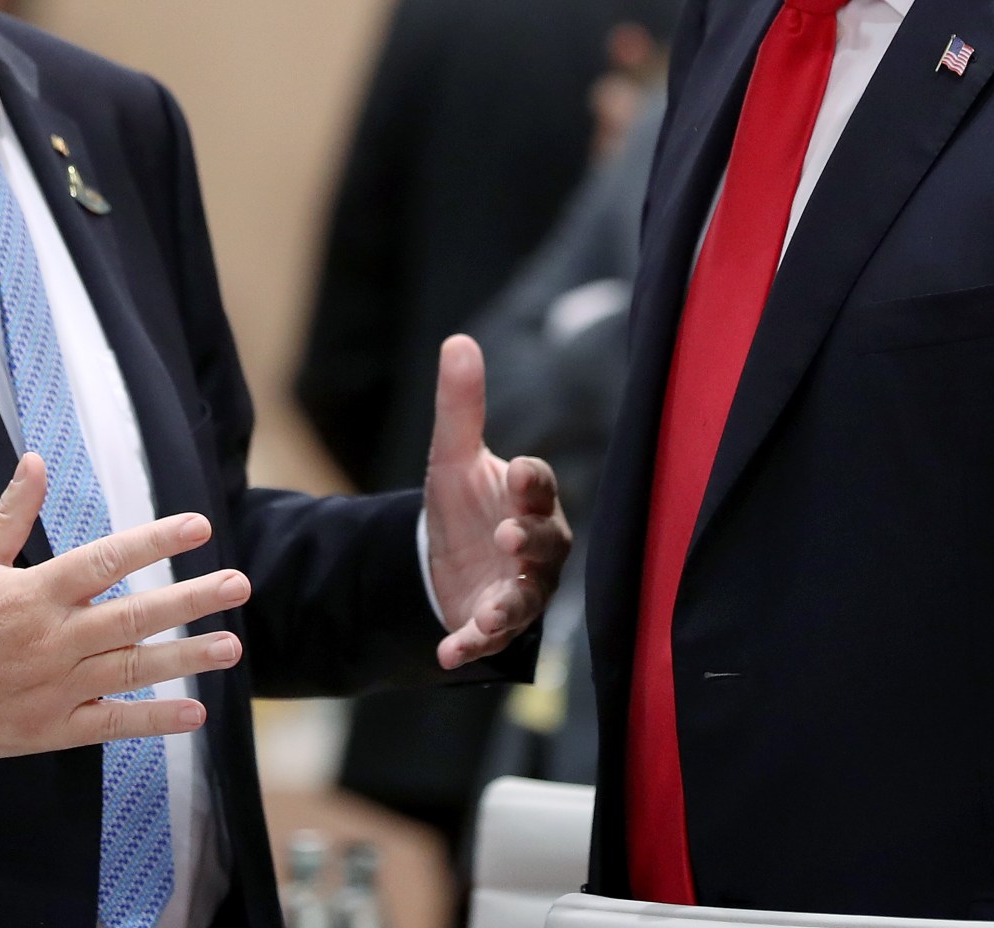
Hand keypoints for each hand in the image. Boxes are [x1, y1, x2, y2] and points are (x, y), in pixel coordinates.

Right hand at [0, 452, 250, 758]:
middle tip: (238, 586)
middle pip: (134, 616)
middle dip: (190, 599)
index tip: (199, 526)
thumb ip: (10, 514)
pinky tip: (194, 715)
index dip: (156, 542)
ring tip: (230, 648)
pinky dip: (154, 721)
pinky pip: (112, 725)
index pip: (107, 560)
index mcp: (33, 594)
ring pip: (132, 670)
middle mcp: (51, 640)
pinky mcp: (52, 728)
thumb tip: (36, 461)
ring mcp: (55, 687)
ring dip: (186, 660)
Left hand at [424, 334, 570, 669]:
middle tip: (509, 536)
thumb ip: (460, 405)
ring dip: (509, 606)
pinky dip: (472, 644)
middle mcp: (536, 545)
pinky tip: (447, 652)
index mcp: (529, 498)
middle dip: (530, 541)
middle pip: (546, 545)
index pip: (538, 485)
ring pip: (527, 598)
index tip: (517, 474)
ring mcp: (520, 586)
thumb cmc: (468, 501)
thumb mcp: (454, 455)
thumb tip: (458, 340)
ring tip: (488, 613)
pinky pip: (492, 637)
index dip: (532, 482)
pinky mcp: (495, 620)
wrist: (451, 555)